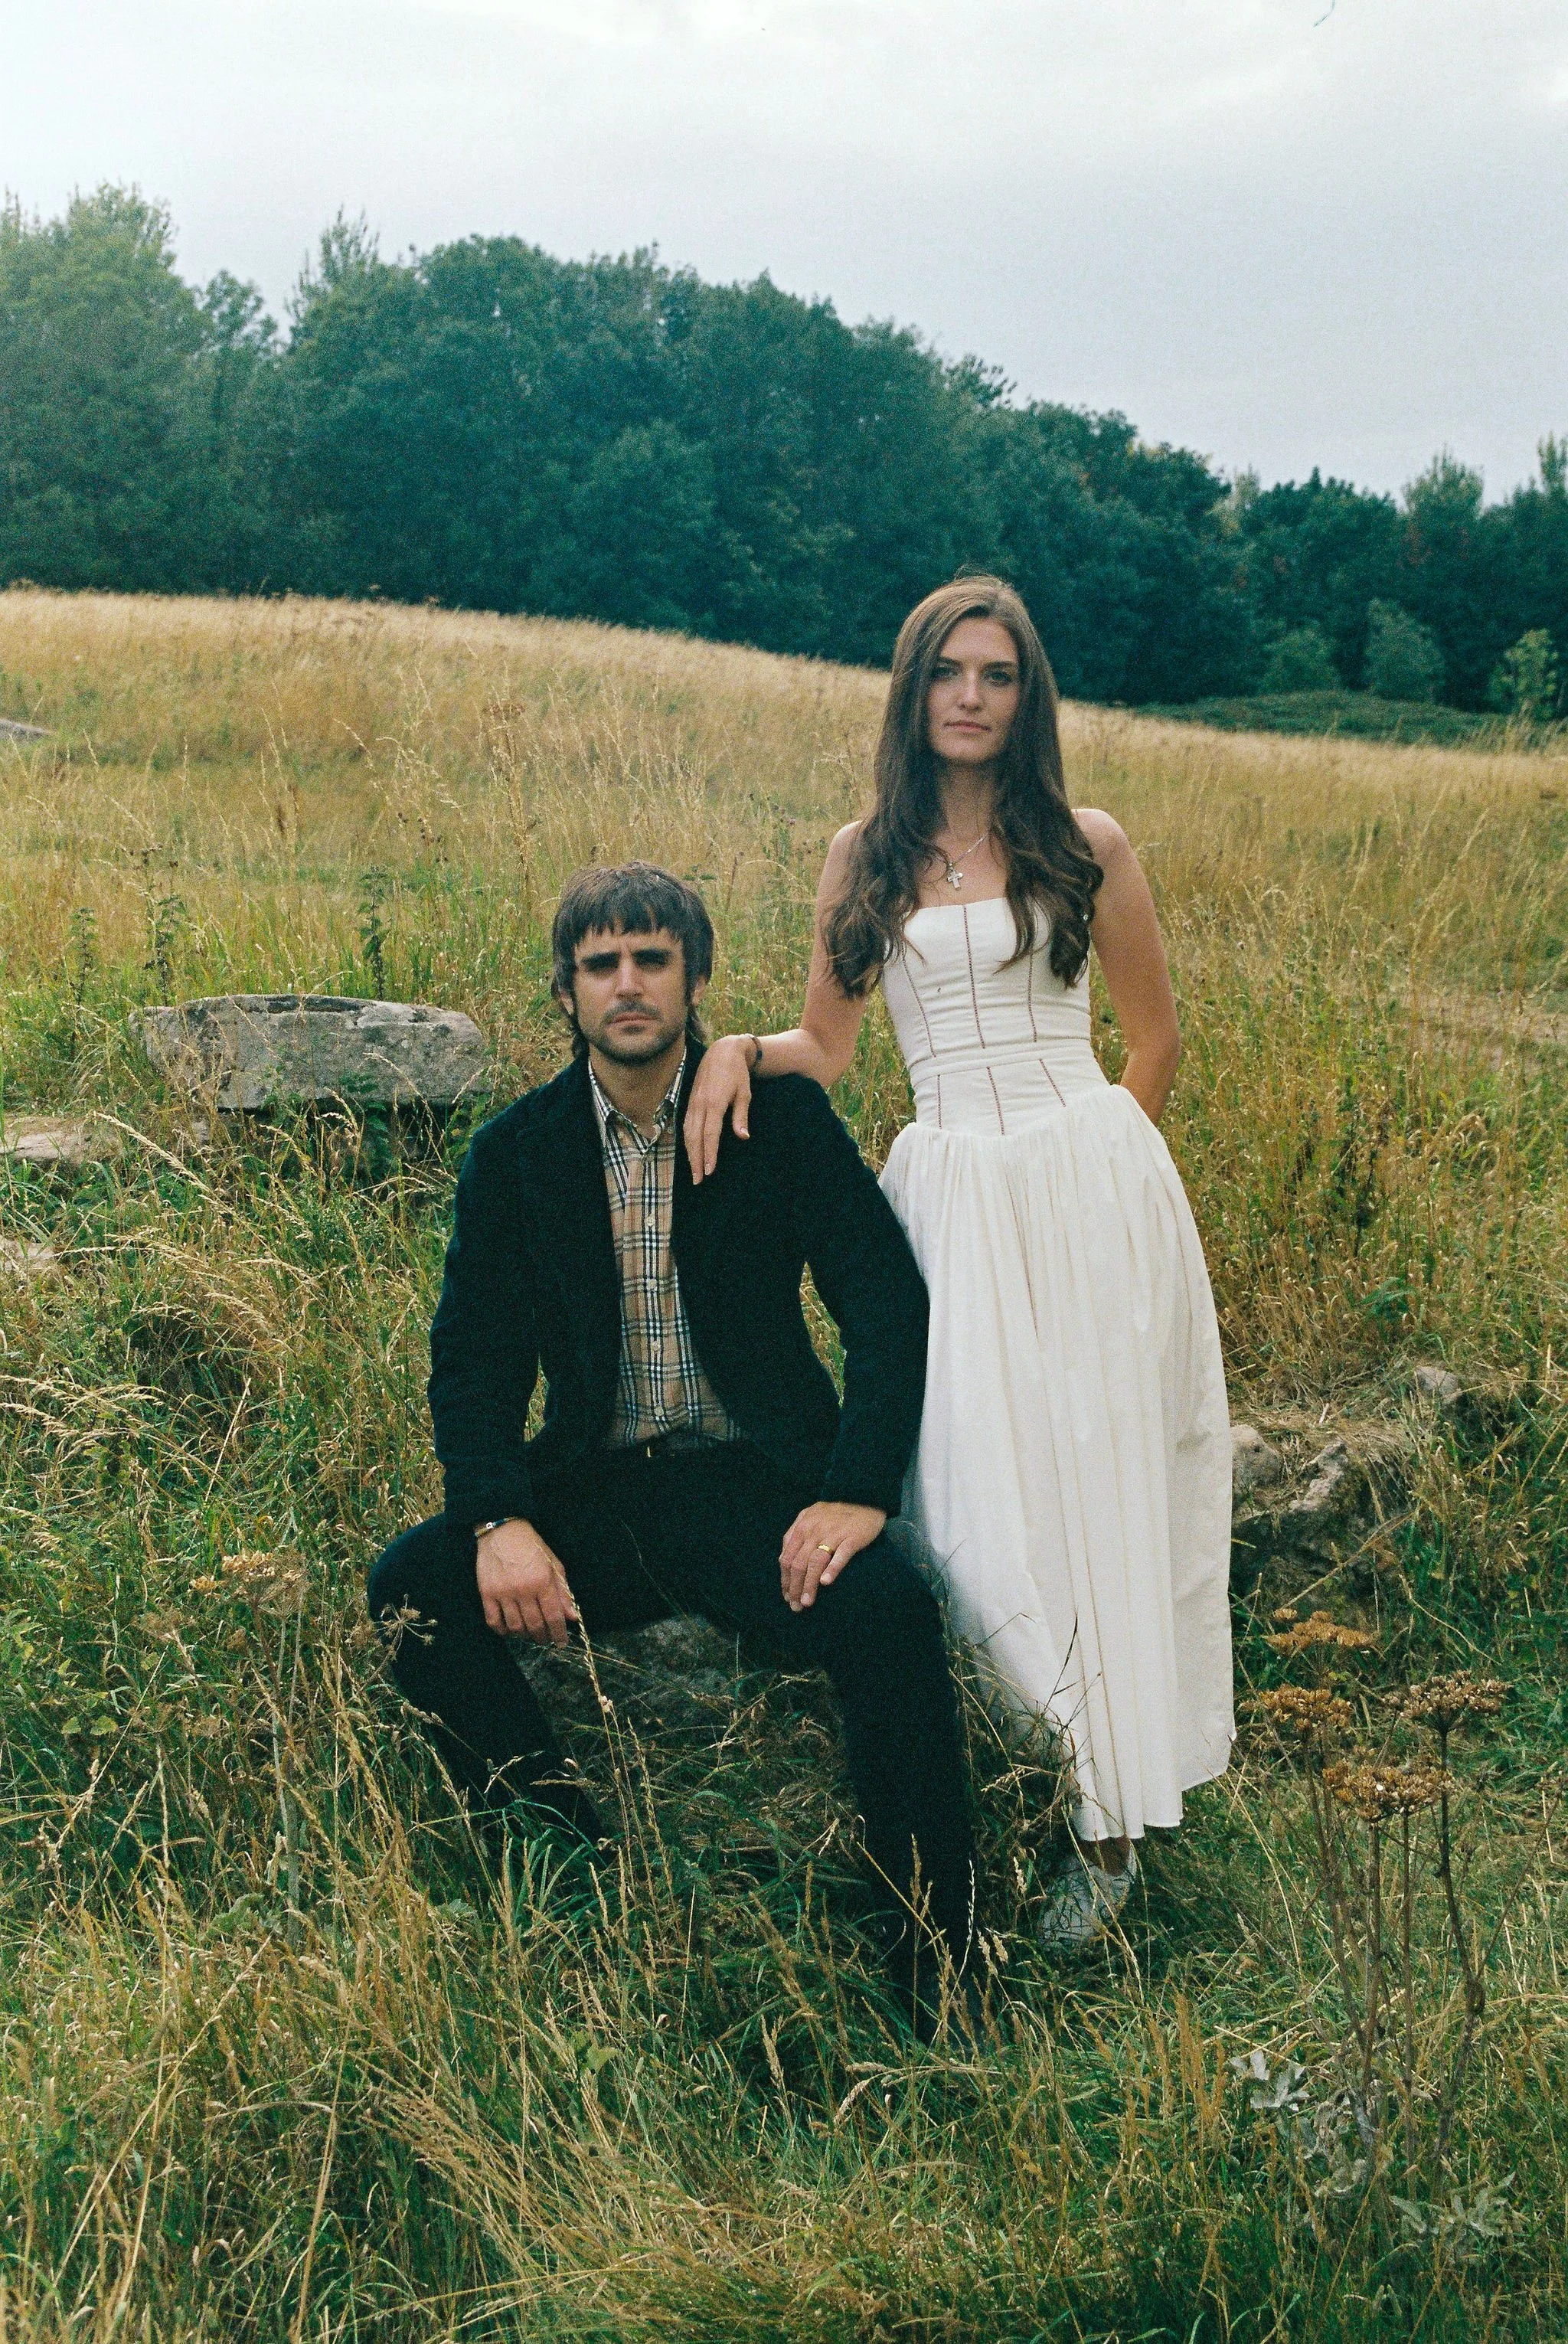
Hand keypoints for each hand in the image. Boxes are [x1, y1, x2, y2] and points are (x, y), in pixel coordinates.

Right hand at [475, 1519, 579, 1644]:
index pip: (554, 1616)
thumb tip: (572, 1617)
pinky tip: (509, 1631)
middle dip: (543, 1637)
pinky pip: (493, 1621)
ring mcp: (503, 1593)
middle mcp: (523, 1590)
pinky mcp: (487, 1593)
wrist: (503, 1531)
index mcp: (542, 1581)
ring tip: (530, 1635)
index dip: (559, 1633)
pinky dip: (502, 1631)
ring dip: (524, 1635)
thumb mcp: (553, 1564)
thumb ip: (563, 1592)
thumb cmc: (531, 1546)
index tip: (562, 1643)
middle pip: (535, 1624)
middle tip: (546, 1639)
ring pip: (515, 1626)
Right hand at [683, 1032, 754, 1183]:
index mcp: (715, 1102)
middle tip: (698, 1180)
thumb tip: (743, 1136)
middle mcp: (700, 1104)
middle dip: (695, 1159)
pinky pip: (686, 1124)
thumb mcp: (744, 1093)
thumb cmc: (737, 1073)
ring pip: (687, 1132)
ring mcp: (693, 1102)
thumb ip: (741, 1116)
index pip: (710, 1134)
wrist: (722, 1051)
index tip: (709, 1170)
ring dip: (689, 1153)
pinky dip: (686, 1140)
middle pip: (695, 1137)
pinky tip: (690, 1151)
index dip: (709, 1153)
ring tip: (693, 1171)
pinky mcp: (690, 1101)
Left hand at [779, 1500, 886, 1611]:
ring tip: (808, 1602)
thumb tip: (784, 1559)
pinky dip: (832, 1569)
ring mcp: (833, 1533)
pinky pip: (840, 1555)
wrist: (865, 1497)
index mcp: (802, 1526)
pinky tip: (826, 1582)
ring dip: (809, 1584)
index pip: (787, 1557)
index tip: (788, 1596)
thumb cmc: (836, 1512)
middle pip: (799, 1563)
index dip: (785, 1579)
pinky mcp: (852, 1537)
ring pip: (815, 1562)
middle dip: (795, 1587)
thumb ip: (796, 1533)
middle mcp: (814, 1530)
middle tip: (796, 1606)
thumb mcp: (811, 1516)